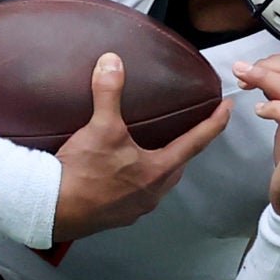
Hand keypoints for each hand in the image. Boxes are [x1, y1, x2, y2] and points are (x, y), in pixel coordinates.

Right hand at [52, 52, 232, 242]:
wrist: (52, 208)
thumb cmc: (82, 173)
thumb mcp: (100, 128)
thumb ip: (109, 93)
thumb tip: (112, 63)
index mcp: (157, 171)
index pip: (195, 142)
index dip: (214, 123)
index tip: (227, 110)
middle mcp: (152, 193)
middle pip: (179, 166)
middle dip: (185, 148)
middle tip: (188, 131)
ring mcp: (135, 208)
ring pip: (159, 183)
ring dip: (160, 167)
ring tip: (153, 151)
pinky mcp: (116, 216)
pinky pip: (137, 195)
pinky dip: (137, 181)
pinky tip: (124, 174)